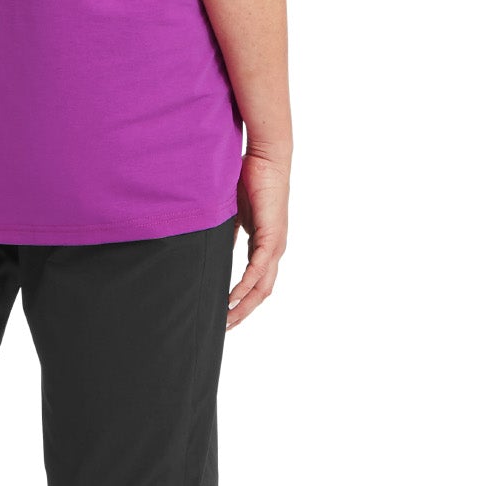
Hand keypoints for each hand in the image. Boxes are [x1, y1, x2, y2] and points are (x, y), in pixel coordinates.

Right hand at [228, 147, 289, 328]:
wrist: (266, 158)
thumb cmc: (249, 177)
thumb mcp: (231, 212)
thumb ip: (225, 232)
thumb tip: (211, 247)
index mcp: (263, 243)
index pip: (255, 280)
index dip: (241, 299)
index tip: (224, 313)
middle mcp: (273, 248)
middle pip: (261, 291)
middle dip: (243, 312)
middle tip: (225, 327)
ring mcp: (275, 245)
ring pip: (262, 286)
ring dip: (244, 306)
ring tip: (226, 320)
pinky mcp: (271, 237)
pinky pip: (258, 270)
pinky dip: (245, 287)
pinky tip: (232, 299)